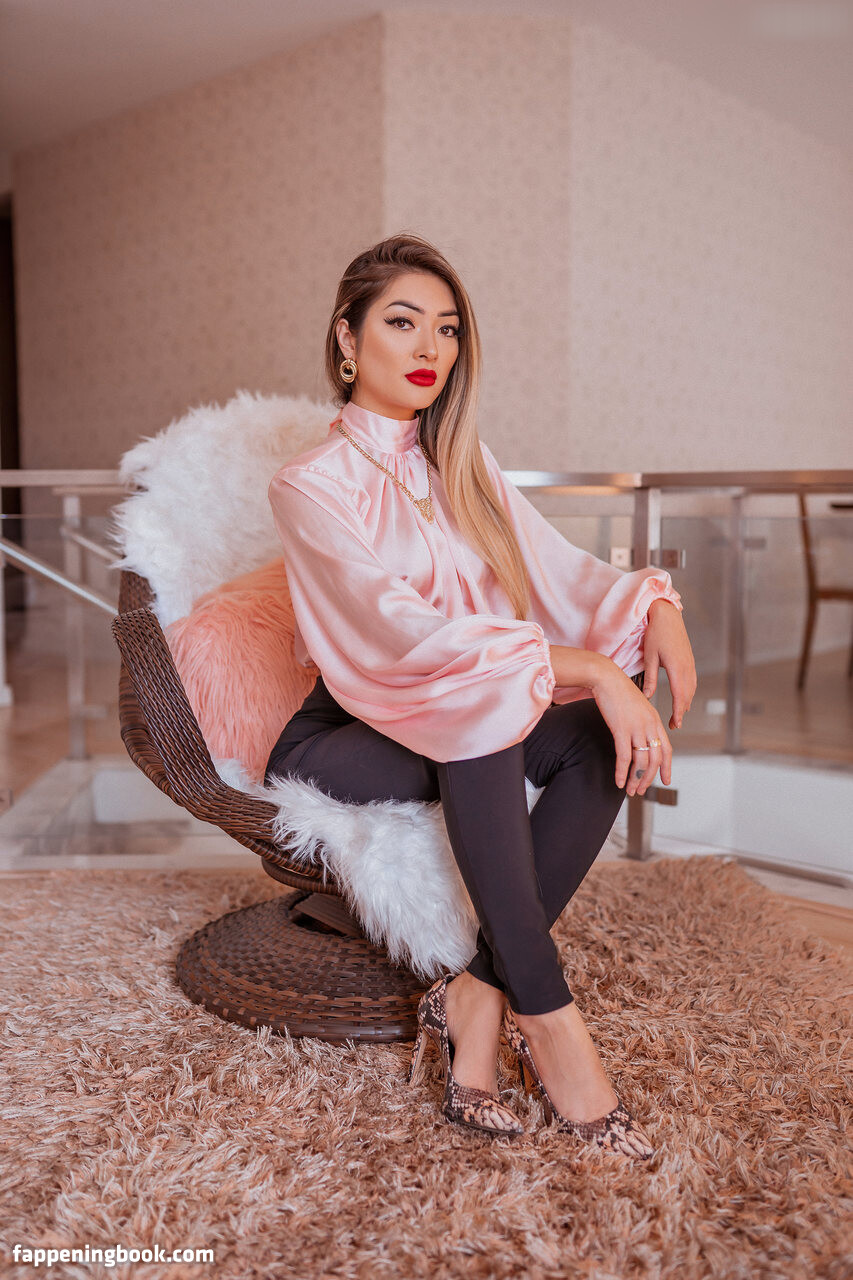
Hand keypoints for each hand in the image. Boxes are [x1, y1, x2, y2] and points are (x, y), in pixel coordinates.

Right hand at [589, 659, 671, 794]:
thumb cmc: (618, 691)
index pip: (666, 749)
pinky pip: (624, 756)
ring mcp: (637, 727)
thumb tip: (638, 738)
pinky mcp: (621, 729)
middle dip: (648, 778)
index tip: (666, 781)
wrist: (606, 677)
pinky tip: (618, 781)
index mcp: (655, 721)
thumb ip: (641, 723)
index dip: (667, 767)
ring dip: (636, 779)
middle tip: (640, 790)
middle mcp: (649, 726)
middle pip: (655, 759)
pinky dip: (622, 772)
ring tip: (630, 789)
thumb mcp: (636, 707)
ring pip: (641, 761)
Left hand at [642, 599, 696, 730]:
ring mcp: (690, 663)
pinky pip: (692, 681)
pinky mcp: (690, 660)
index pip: (679, 696)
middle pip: (687, 695)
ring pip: (691, 689)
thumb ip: (650, 679)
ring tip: (678, 714)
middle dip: (681, 712)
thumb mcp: (649, 657)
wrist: (667, 615)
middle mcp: (687, 667)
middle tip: (674, 725)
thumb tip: (647, 697)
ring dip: (686, 703)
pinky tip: (684, 696)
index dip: (677, 712)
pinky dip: (689, 692)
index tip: (675, 724)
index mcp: (676, 667)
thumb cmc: (656, 634)